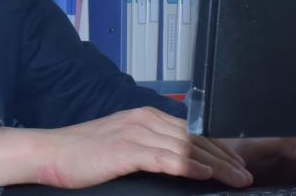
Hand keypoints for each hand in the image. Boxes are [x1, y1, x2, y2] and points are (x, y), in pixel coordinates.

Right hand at [0, 107, 254, 188]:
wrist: (50, 154)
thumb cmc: (81, 155)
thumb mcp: (121, 146)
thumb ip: (148, 149)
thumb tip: (175, 162)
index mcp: (144, 116)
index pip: (191, 131)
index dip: (218, 147)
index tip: (238, 162)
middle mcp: (144, 119)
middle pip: (195, 138)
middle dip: (225, 157)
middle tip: (246, 174)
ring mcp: (136, 132)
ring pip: (186, 147)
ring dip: (216, 165)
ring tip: (236, 179)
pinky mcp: (127, 149)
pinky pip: (166, 158)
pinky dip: (189, 166)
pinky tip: (205, 175)